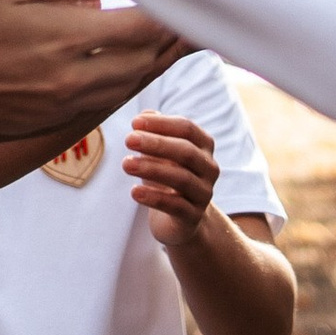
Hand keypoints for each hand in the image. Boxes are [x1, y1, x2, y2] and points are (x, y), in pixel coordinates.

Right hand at [0, 0, 181, 150]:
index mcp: (67, 41)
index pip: (145, 27)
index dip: (176, 10)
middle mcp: (74, 82)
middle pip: (146, 60)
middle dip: (179, 38)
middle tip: (207, 16)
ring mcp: (62, 108)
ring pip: (130, 85)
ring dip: (159, 62)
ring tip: (183, 40)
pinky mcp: (50, 123)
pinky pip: (106, 103)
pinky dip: (130, 82)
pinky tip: (135, 68)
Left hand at [123, 111, 218, 245]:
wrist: (180, 220)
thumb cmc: (169, 177)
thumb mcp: (161, 152)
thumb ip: (155, 132)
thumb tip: (145, 115)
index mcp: (204, 146)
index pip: (187, 128)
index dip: (161, 124)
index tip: (134, 123)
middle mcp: (209, 168)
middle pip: (186, 152)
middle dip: (156, 144)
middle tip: (128, 140)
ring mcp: (204, 193)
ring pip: (181, 178)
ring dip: (151, 169)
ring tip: (126, 164)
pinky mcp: (193, 217)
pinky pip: (176, 206)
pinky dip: (154, 197)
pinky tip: (134, 192)